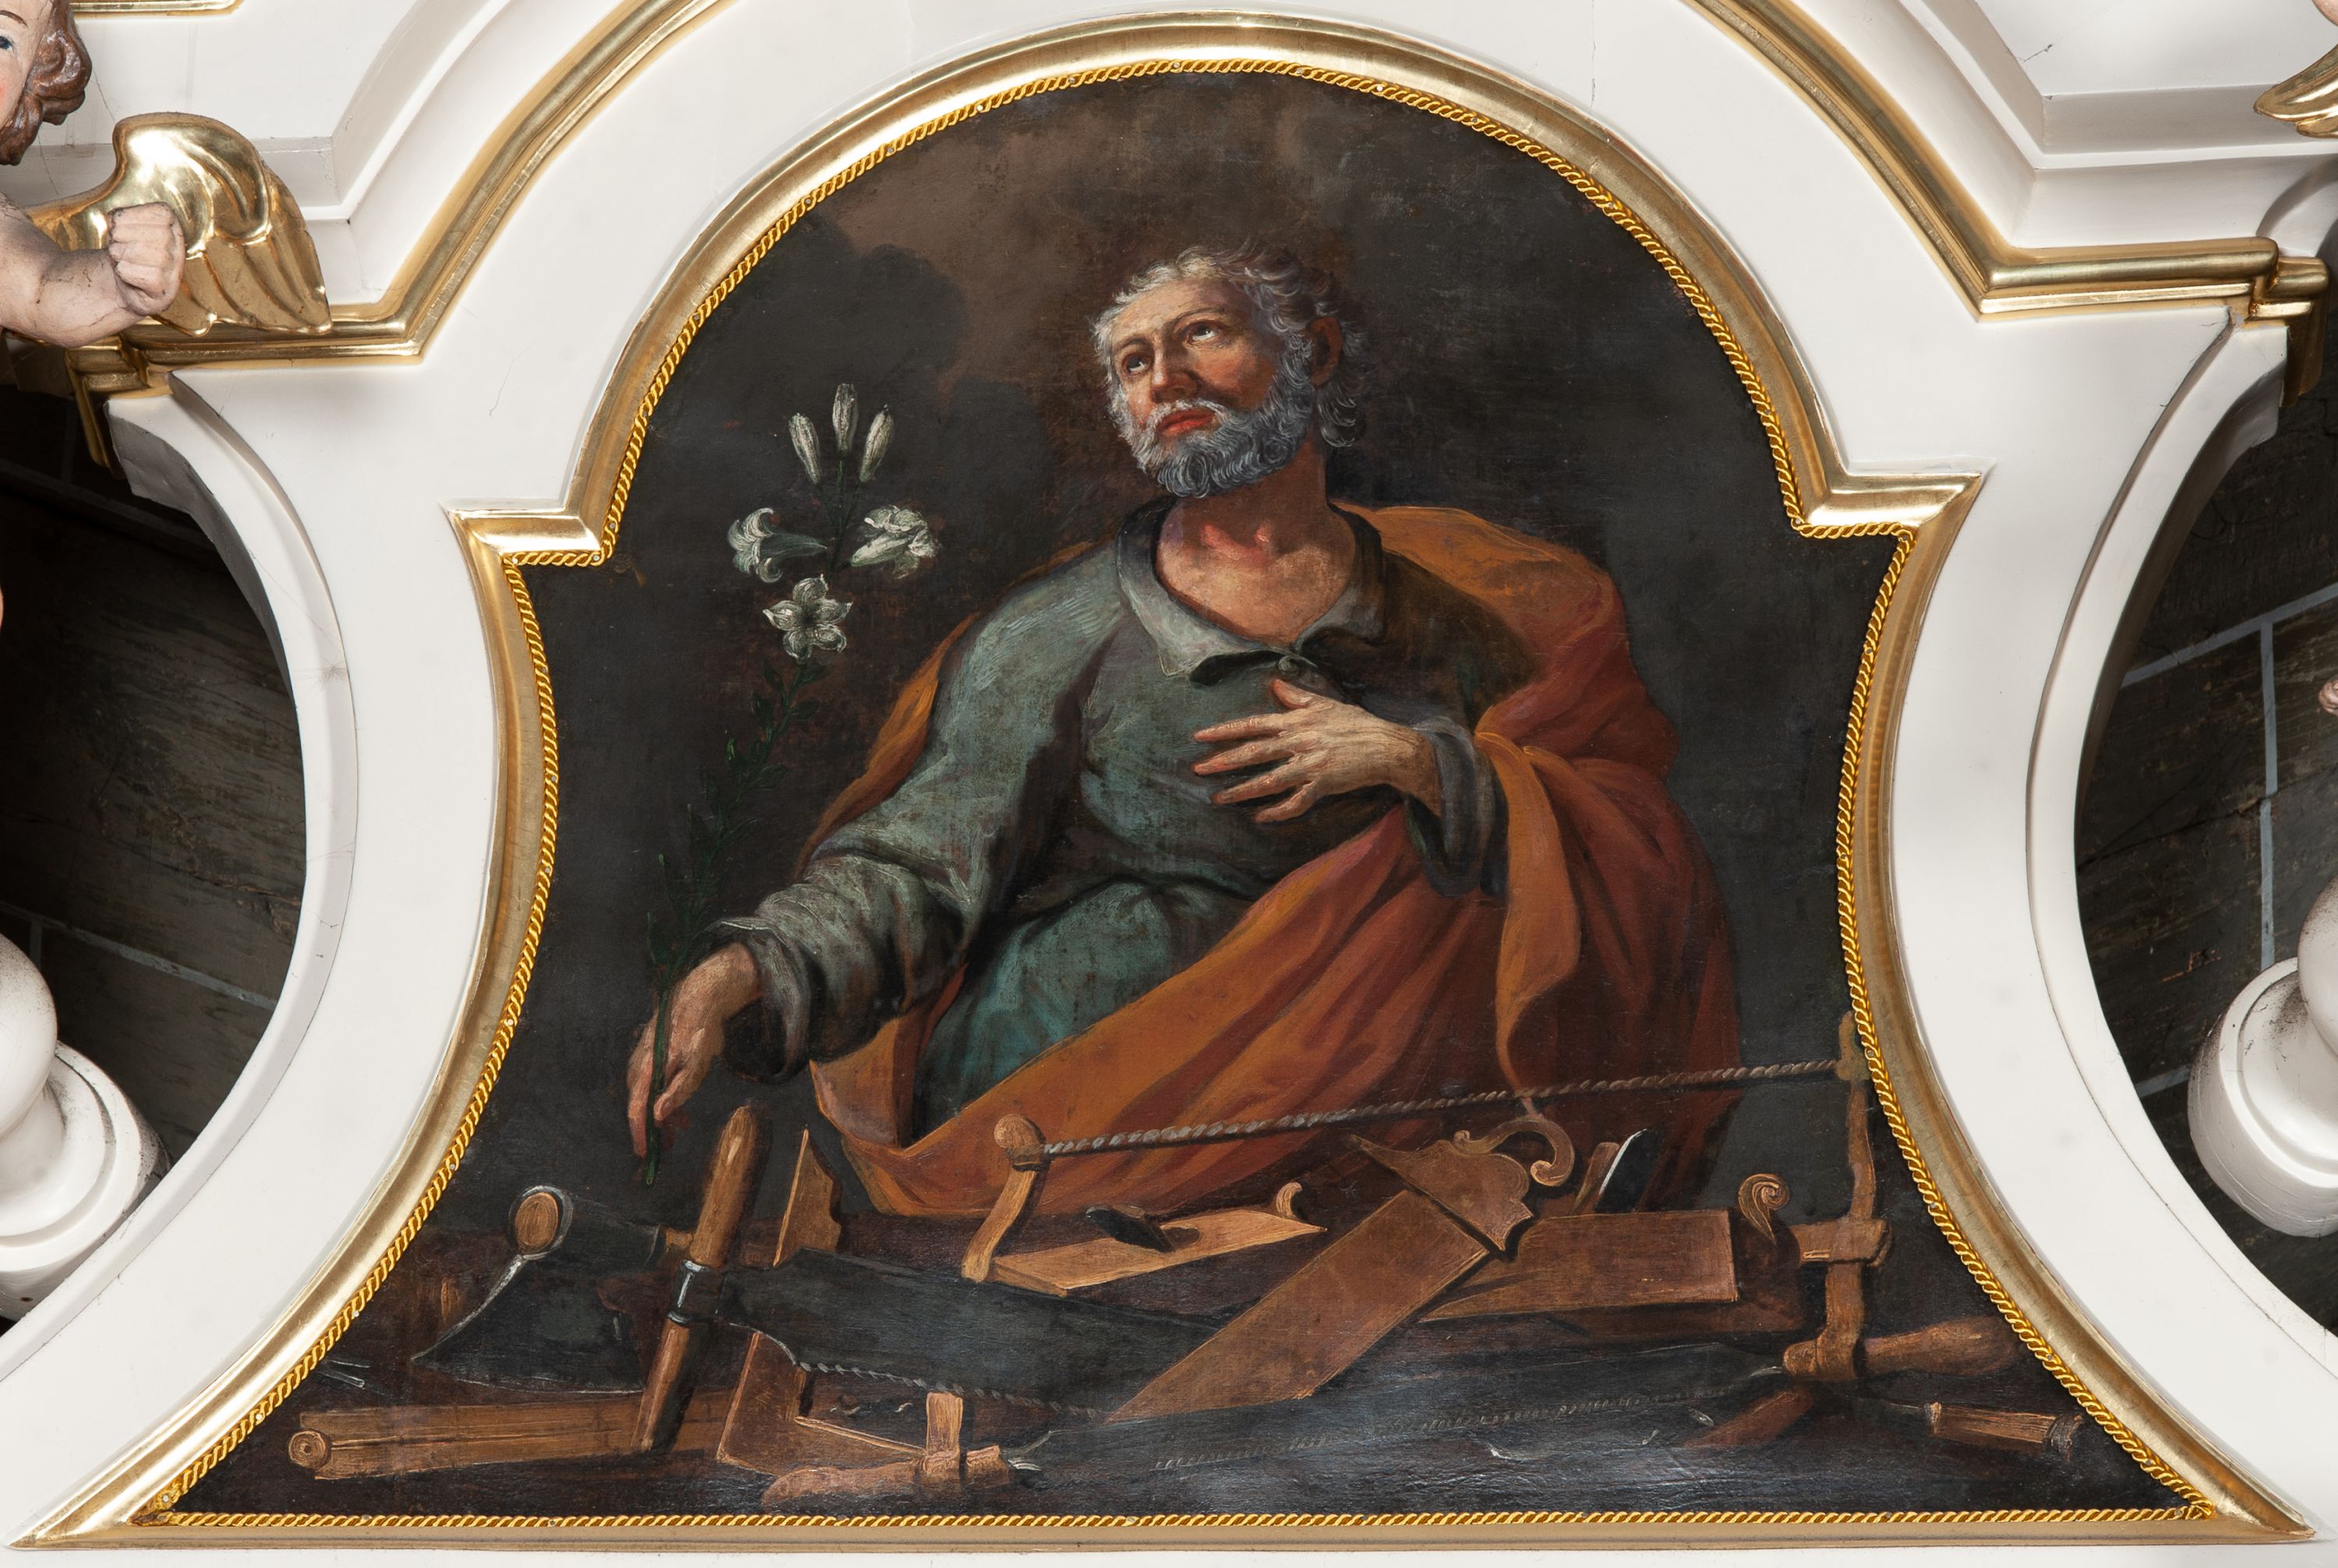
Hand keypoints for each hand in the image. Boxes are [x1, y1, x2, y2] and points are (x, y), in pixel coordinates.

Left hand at [103, 203, 183, 317]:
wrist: (123, 281)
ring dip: (123, 254)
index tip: (116, 223)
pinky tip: (124, 272)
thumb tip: (115, 219)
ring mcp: (174, 273)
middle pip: (162, 235)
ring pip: (155, 257)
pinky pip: (147, 277)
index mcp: (171, 227)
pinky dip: (126, 272)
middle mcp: (178, 249)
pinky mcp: (165, 292)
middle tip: (114, 241)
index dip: (132, 215)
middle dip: (127, 235)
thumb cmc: (124, 250)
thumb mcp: (122, 226)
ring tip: (117, 256)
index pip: (162, 214)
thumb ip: (121, 217)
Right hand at [626, 943, 760, 1156]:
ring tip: (680, 1127)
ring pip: (647, 1094)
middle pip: (640, 1104)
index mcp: (646, 1070)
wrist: (700, 997)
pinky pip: (653, 1082)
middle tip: (665, 1147)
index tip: (644, 1153)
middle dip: (652, 1128)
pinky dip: (664, 1096)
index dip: (640, 1133)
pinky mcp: (651, 1054)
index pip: (637, 1109)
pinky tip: (678, 1103)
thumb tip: (657, 1116)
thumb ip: (678, 1091)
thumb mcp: (697, 1065)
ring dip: (661, 1113)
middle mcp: (639, 1065)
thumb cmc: (700, 1031)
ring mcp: (643, 1058)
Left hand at [1194, 678, 1440, 822]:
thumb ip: (1296, 697)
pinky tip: (1260, 817)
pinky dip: (1277, 811)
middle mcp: (1299, 741)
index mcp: (1297, 721)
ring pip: (1269, 779)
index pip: (1253, 724)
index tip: (1200, 737)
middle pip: (1254, 752)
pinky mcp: (1324, 784)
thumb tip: (1274, 684)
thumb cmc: (1358, 724)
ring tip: (1219, 799)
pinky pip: (1296, 801)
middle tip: (1198, 770)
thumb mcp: (1326, 704)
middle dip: (1224, 761)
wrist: (1388, 746)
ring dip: (1242, 790)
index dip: (1225, 731)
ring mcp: (1311, 764)